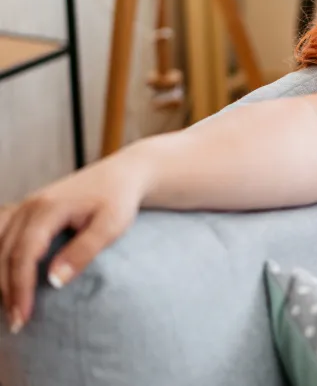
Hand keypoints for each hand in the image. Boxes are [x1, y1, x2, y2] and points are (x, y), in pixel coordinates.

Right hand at [0, 148, 151, 332]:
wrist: (122, 175)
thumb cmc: (120, 200)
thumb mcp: (111, 225)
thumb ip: (84, 251)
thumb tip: (54, 281)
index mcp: (48, 208)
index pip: (24, 254)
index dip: (20, 287)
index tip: (23, 316)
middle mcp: (29, 206)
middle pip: (4, 253)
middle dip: (7, 290)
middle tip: (16, 323)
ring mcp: (25, 207)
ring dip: (0, 278)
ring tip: (11, 308)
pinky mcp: (26, 212)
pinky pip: (1, 236)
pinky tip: (6, 281)